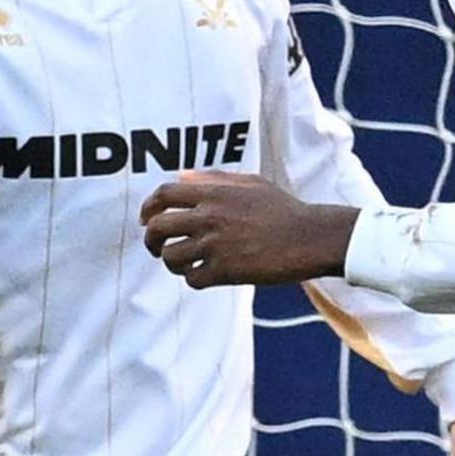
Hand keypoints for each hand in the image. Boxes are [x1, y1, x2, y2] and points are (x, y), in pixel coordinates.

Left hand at [139, 171, 356, 287]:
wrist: (309, 236)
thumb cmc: (281, 208)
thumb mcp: (249, 182)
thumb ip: (213, 178)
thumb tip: (181, 176)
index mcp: (213, 192)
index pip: (164, 194)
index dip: (148, 207)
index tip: (146, 219)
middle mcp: (209, 216)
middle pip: (158, 227)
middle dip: (151, 240)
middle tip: (157, 247)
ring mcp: (216, 244)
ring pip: (171, 256)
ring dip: (171, 263)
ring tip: (183, 264)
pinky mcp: (227, 270)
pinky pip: (192, 279)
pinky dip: (192, 279)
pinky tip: (202, 276)